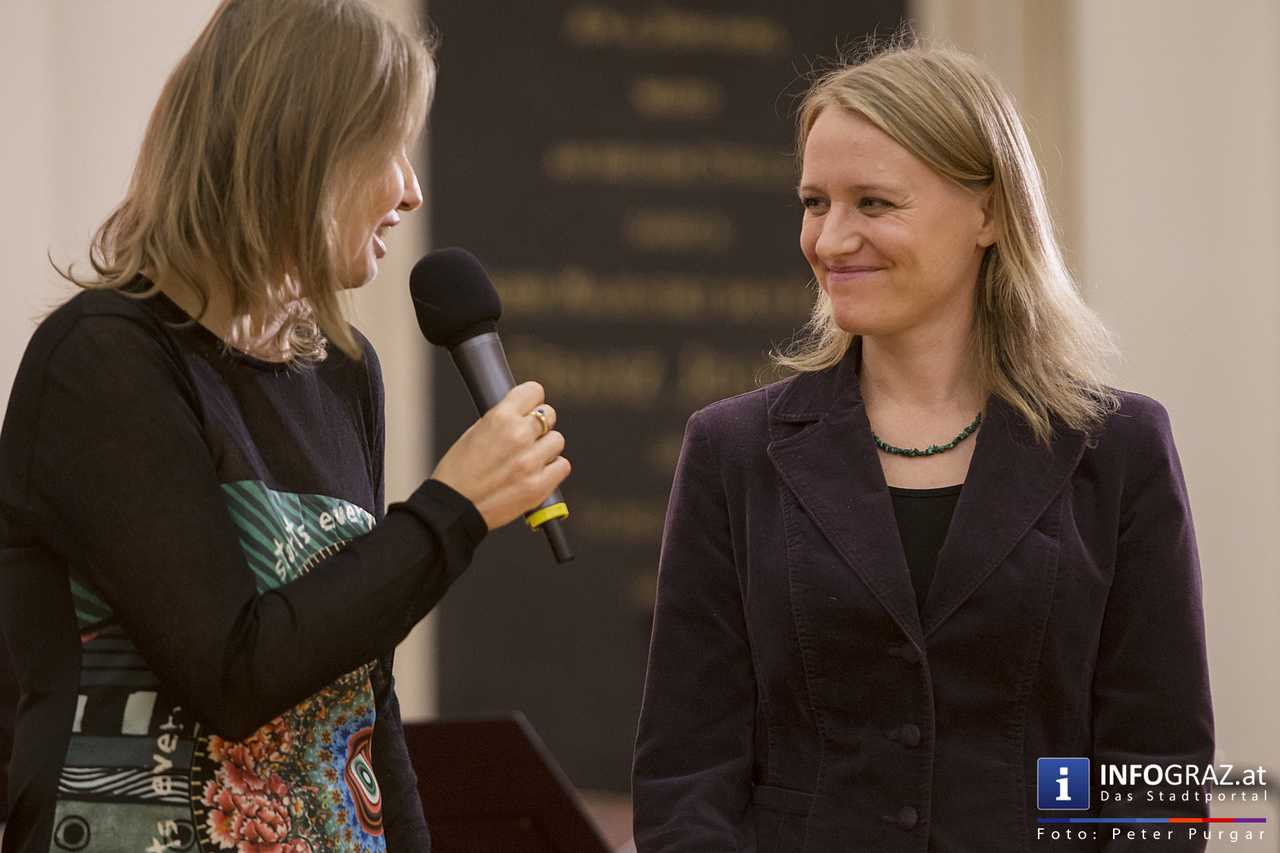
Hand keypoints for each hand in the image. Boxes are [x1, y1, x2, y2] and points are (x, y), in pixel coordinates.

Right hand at [430, 381, 569, 530]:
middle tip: (527, 438)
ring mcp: (531, 461)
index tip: (529, 408)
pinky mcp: (539, 485)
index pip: (534, 391)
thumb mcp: (473, 433)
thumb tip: (523, 413)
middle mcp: (518, 436)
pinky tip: (537, 473)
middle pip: (549, 415)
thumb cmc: (457, 473)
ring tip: (529, 459)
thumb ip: (501, 421)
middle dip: (540, 425)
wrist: (453, 508)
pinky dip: (553, 469)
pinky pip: (562, 466)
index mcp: (499, 418)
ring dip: (546, 448)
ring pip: (557, 441)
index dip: (532, 401)